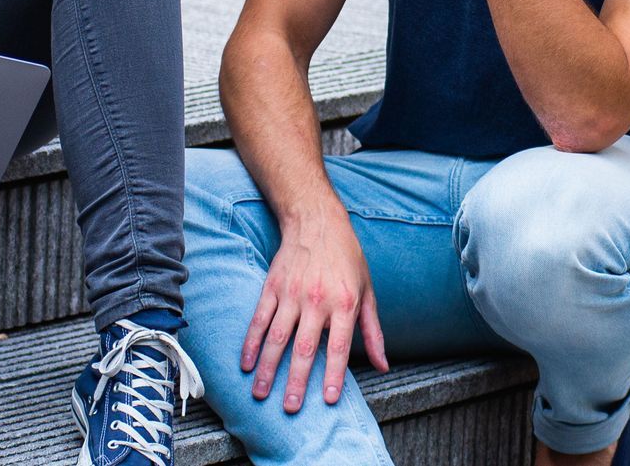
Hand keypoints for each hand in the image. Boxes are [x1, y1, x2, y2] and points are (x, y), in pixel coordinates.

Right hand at [241, 207, 387, 411]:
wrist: (317, 221)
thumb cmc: (347, 257)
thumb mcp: (368, 291)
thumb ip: (373, 331)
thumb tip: (382, 365)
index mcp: (344, 303)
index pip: (338, 347)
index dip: (334, 375)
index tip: (328, 400)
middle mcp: (316, 301)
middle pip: (304, 348)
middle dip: (296, 381)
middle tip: (291, 408)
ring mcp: (291, 294)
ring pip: (276, 338)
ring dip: (268, 368)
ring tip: (261, 393)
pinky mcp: (272, 287)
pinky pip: (259, 319)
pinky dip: (251, 343)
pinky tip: (246, 363)